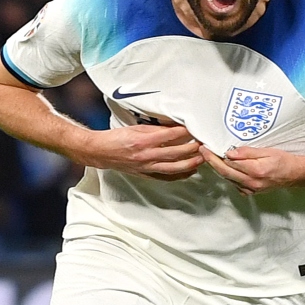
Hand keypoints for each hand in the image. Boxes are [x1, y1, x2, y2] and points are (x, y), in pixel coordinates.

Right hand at [85, 124, 203, 180]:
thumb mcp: (136, 128)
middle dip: (193, 147)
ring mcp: (147, 166)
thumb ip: (155, 129)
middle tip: (204, 142)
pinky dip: (180, 175)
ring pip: (174, 167)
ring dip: (191, 163)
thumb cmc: (117, 138)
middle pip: (176, 152)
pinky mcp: (146, 174)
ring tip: (202, 158)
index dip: (185, 132)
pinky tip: (190, 171)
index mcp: (144, 140)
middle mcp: (147, 155)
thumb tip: (175, 127)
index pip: (171, 135)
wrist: (101, 152)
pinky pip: (167, 177)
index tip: (196, 128)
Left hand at [199, 145, 304, 194]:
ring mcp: (251, 189)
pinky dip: (228, 175)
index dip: (215, 155)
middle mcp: (251, 183)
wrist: (295, 175)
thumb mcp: (268, 151)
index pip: (229, 163)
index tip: (206, 147)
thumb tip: (230, 153)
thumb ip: (248, 153)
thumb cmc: (284, 160)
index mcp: (255, 171)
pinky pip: (235, 183)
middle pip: (225, 172)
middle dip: (211, 161)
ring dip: (218, 168)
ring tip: (210, 156)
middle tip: (202, 151)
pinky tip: (225, 166)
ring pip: (228, 178)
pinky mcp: (251, 192)